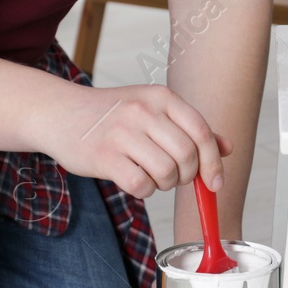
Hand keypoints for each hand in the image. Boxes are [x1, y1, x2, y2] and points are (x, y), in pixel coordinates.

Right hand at [40, 84, 231, 199]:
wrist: (61, 114)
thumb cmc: (112, 116)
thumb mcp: (152, 111)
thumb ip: (189, 128)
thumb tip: (227, 148)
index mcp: (160, 97)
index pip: (201, 132)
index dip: (213, 163)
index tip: (215, 183)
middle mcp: (143, 111)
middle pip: (187, 156)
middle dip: (186, 176)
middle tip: (173, 177)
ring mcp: (122, 133)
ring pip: (166, 173)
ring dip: (164, 184)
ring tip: (150, 175)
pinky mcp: (104, 156)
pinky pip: (141, 186)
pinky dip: (143, 190)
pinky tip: (132, 179)